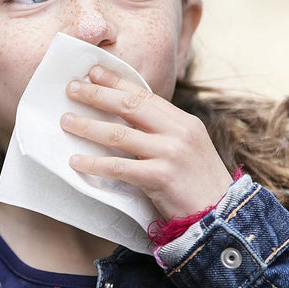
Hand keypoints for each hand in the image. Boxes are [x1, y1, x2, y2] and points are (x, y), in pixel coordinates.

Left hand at [60, 65, 231, 219]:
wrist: (222, 215)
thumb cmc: (197, 183)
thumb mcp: (187, 147)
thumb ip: (162, 131)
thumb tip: (124, 117)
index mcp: (184, 121)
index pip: (145, 95)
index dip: (116, 82)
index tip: (92, 72)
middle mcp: (179, 133)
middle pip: (130, 107)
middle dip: (97, 95)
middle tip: (72, 88)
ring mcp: (171, 154)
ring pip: (120, 135)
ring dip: (89, 127)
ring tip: (66, 121)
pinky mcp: (161, 178)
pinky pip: (119, 168)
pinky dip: (95, 165)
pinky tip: (76, 162)